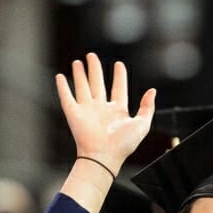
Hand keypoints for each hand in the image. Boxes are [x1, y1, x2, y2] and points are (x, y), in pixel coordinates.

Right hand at [55, 53, 155, 173]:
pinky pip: (67, 97)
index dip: (119, 76)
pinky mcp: (73, 114)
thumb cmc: (124, 144)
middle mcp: (102, 109)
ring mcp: (87, 111)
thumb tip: (152, 91)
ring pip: (82, 87)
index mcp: (118, 111)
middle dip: (95, 70)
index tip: (118, 64)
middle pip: (98, 84)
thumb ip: (147, 107)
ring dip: (79, 74)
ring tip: (78, 62)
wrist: (104, 157)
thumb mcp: (142, 124)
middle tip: (92, 55)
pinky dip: (62, 87)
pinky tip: (60, 77)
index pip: (118, 88)